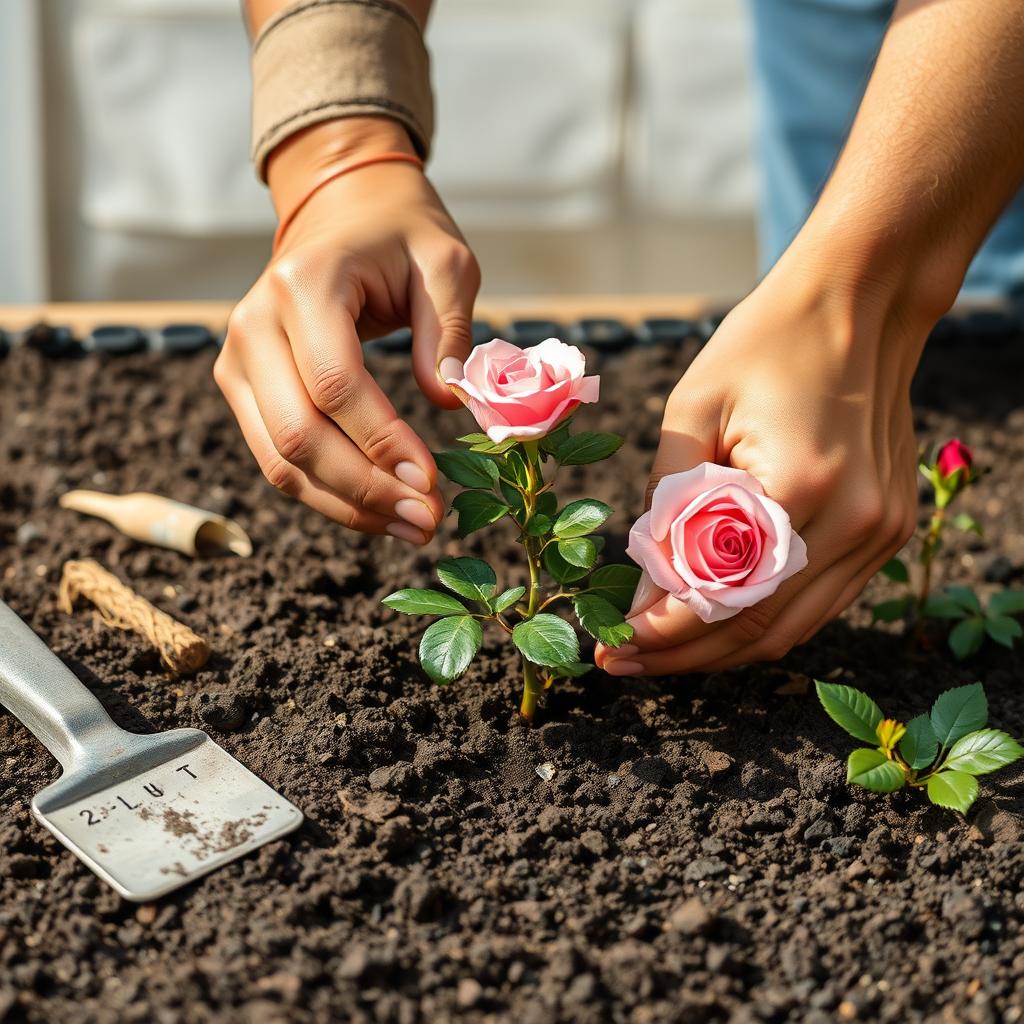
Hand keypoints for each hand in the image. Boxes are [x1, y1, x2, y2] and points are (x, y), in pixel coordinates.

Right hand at [215, 118, 479, 543]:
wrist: (341, 210)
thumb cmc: (401, 235)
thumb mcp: (445, 263)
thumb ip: (450, 331)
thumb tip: (449, 403)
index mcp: (302, 284)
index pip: (334, 383)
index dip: (381, 442)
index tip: (431, 482)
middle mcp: (254, 323)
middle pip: (297, 435)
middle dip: (364, 490)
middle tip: (426, 522)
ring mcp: (238, 359)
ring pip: (279, 461)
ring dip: (346, 507)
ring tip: (409, 528)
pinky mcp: (244, 388)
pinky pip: (277, 457)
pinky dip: (327, 494)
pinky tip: (376, 510)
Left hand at [596, 259, 929, 675]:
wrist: (858, 304)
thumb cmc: (764, 345)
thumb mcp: (692, 414)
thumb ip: (667, 509)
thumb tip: (644, 593)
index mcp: (802, 486)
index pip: (722, 598)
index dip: (663, 633)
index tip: (611, 643)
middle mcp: (856, 523)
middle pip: (759, 630)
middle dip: (684, 655)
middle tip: (622, 660)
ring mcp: (882, 533)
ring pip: (792, 629)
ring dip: (722, 648)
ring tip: (658, 650)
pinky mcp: (887, 530)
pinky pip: (818, 602)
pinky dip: (762, 619)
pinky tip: (712, 617)